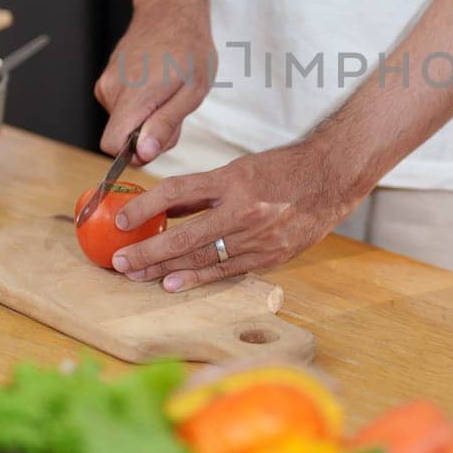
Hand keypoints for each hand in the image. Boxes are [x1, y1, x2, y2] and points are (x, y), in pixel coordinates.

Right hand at [94, 0, 215, 163]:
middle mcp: (112, 89)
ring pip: (123, 122)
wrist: (171, 10)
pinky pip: (121, 107)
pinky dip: (140, 104)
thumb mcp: (191, 92)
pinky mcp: (107, 78)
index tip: (159, 137)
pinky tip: (157, 84)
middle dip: (149, 133)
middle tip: (174, 107)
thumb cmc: (188, 48)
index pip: (111, 145)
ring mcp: (106, 82)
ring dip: (147, 118)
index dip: (136, 152)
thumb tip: (142, 154)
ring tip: (168, 93)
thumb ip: (165, 125)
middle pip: (121, 136)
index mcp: (133, 96)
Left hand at [110, 141, 360, 291]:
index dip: (145, 208)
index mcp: (232, 181)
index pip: (176, 193)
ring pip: (201, 259)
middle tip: (120, 262)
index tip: (121, 220)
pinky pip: (226, 271)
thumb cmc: (284, 169)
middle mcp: (243, 211)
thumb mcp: (238, 169)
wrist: (331, 179)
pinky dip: (198, 278)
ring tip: (137, 276)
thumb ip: (203, 190)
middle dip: (147, 252)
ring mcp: (258, 238)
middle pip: (183, 236)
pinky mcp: (270, 257)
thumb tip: (166, 207)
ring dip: (165, 269)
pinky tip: (174, 284)